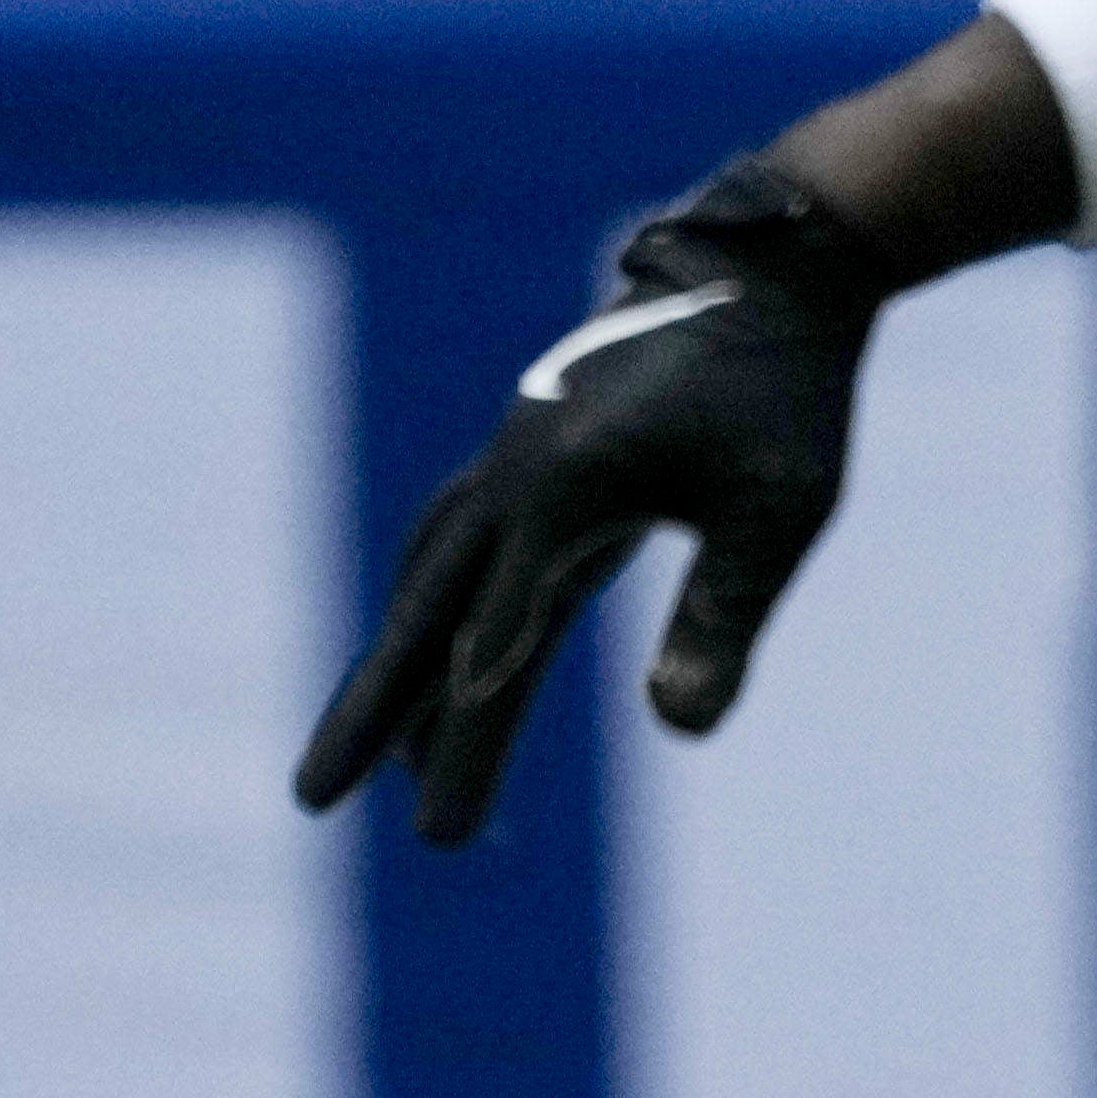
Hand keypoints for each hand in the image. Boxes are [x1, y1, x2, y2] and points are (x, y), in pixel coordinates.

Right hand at [291, 158, 883, 843]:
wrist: (770, 271)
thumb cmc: (785, 391)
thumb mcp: (780, 507)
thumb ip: (723, 614)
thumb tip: (679, 728)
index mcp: (564, 488)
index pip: (501, 642)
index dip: (467, 739)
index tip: (439, 826)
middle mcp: (515, 474)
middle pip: (422, 614)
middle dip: (370, 713)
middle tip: (311, 802)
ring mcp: (513, 459)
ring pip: (430, 580)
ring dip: (396, 667)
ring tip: (378, 757)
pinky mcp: (533, 454)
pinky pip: (458, 545)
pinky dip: (433, 605)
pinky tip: (439, 648)